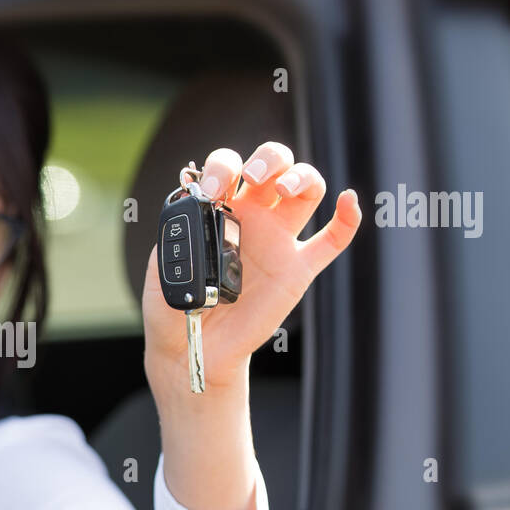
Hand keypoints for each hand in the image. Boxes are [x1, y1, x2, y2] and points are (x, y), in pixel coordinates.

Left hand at [143, 142, 362, 395]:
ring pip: (305, 190)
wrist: (193, 349)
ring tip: (285, 189)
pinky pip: (332, 240)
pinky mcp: (298, 270)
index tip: (214, 190)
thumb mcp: (160, 272)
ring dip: (302, 176)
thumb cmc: (174, 308)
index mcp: (216, 210)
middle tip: (253, 178)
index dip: (224, 167)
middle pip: (274, 165)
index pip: (229, 167)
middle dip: (267, 159)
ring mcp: (278, 241)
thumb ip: (176, 242)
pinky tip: (349, 200)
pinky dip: (348, 218)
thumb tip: (190, 219)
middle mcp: (251, 217)